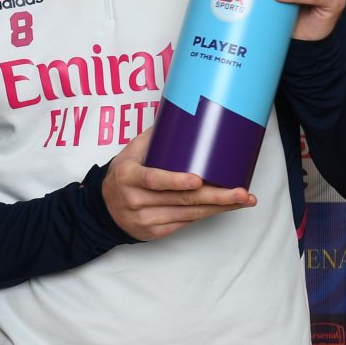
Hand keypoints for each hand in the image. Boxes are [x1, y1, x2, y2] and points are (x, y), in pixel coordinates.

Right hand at [99, 130, 254, 241]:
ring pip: (189, 214)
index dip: (176, 181)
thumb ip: (153, 137)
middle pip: (181, 200)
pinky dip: (207, 214)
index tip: (198, 179)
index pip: (154, 180)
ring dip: (219, 207)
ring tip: (242, 199)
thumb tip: (181, 112)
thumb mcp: (129, 153)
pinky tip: (224, 207)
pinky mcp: (155, 232)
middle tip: (241, 193)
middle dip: (216, 197)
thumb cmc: (122, 177)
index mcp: (128, 176)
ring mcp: (145, 219)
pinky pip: (186, 223)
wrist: (103, 210)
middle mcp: (135, 200)